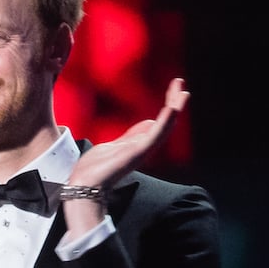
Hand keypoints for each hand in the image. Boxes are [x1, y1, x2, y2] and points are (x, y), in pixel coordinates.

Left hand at [67, 77, 190, 188]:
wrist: (85, 184)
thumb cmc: (95, 168)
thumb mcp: (114, 145)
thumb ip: (131, 135)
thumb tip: (149, 123)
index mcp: (138, 144)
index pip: (158, 121)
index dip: (168, 104)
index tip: (175, 88)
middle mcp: (144, 146)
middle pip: (165, 121)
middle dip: (173, 101)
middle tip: (179, 82)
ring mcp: (142, 149)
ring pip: (165, 126)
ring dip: (175, 108)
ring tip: (183, 92)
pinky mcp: (138, 152)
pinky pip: (156, 135)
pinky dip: (165, 122)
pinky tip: (172, 108)